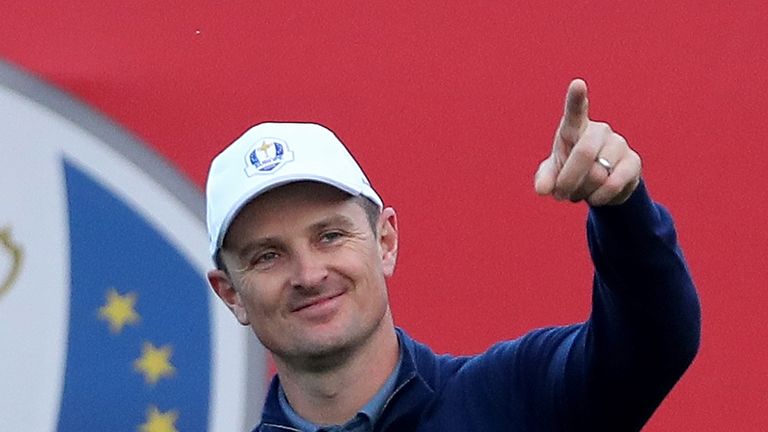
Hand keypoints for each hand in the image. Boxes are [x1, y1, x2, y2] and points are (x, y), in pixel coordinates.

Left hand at [534, 79, 640, 205]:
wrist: (598, 186)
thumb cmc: (570, 171)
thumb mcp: (552, 175)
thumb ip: (544, 179)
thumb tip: (543, 189)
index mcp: (574, 127)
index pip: (575, 110)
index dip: (577, 97)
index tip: (577, 84)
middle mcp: (599, 130)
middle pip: (584, 153)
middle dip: (568, 180)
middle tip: (560, 195)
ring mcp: (619, 144)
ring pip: (597, 173)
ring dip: (582, 191)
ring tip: (580, 192)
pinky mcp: (633, 162)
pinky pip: (613, 184)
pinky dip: (599, 197)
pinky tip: (596, 197)